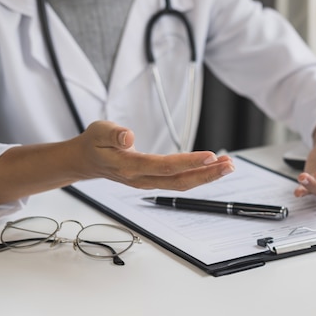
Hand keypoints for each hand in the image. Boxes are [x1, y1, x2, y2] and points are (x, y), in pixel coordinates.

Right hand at [71, 121, 234, 189]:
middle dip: (207, 174)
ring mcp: (150, 183)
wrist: (86, 162)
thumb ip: (112, 134)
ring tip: (228, 166)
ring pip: (182, 184)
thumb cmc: (94, 144)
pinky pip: (180, 181)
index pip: (164, 166)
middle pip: (179, 181)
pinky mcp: (155, 181)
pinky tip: (213, 167)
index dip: (188, 163)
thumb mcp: (98, 131)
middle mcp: (142, 179)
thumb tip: (128, 136)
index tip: (209, 156)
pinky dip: (199, 175)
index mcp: (129, 167)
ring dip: (207, 176)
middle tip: (229, 165)